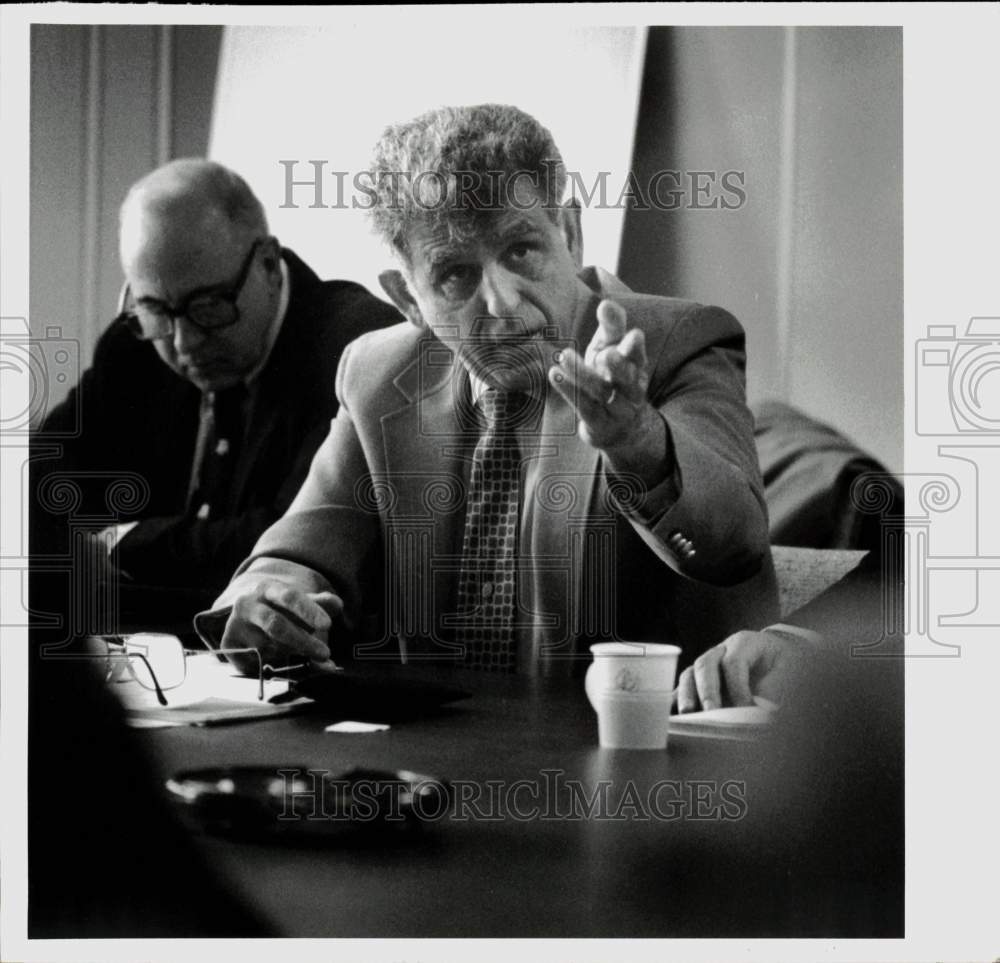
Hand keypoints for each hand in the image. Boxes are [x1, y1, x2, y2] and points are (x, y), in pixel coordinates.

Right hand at [219, 580, 343, 676]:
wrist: (248, 616)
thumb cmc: (282, 610)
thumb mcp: (302, 605)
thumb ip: (321, 605)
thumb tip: (338, 604)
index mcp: (269, 588)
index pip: (290, 597)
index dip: (309, 611)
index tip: (327, 625)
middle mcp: (248, 604)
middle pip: (276, 625)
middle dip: (303, 641)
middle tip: (324, 653)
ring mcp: (234, 625)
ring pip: (268, 647)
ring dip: (291, 655)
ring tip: (305, 656)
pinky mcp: (228, 645)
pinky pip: (256, 662)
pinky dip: (274, 665)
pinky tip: (281, 662)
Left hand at [548, 300, 664, 477]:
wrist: (621, 428)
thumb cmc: (612, 378)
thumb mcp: (614, 350)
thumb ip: (612, 327)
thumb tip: (606, 303)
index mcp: (636, 367)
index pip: (638, 355)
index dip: (635, 346)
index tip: (633, 334)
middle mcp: (630, 389)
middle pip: (628, 377)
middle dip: (619, 365)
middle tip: (607, 353)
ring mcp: (616, 409)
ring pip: (601, 392)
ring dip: (582, 375)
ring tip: (564, 355)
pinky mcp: (598, 423)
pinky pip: (584, 407)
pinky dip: (569, 391)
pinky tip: (553, 374)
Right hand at [674, 628, 813, 712]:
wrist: (778, 658)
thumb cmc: (784, 663)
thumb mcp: (790, 668)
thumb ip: (777, 686)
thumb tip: (762, 711)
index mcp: (744, 643)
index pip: (734, 662)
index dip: (738, 687)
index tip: (746, 709)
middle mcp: (720, 651)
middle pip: (705, 664)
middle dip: (707, 690)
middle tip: (712, 713)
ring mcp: (706, 665)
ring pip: (688, 675)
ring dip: (687, 696)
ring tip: (688, 717)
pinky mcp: (699, 682)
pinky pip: (681, 689)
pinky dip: (675, 702)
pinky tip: (673, 718)